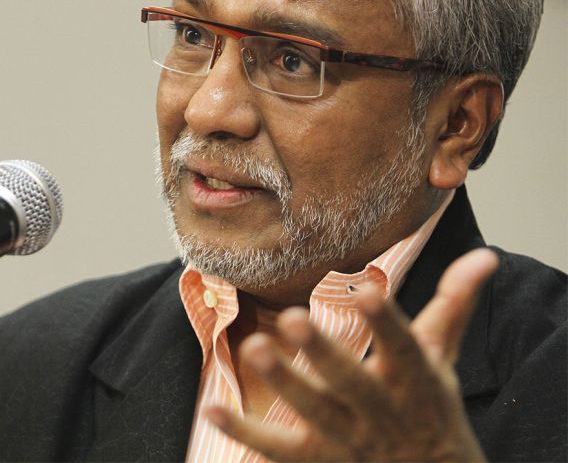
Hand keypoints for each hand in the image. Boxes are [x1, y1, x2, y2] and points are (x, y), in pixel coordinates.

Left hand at [206, 248, 499, 461]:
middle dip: (324, 354)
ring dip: (284, 383)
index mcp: (415, 382)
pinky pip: (277, 449)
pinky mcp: (314, 460)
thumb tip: (485, 255)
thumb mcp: (443, 359)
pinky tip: (213, 407)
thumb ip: (453, 306)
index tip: (368, 292)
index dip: (388, 324)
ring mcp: (347, 441)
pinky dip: (245, 431)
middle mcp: (381, 413)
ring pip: (314, 414)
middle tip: (293, 318)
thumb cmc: (429, 407)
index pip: (404, 351)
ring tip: (254, 348)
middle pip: (352, 385)